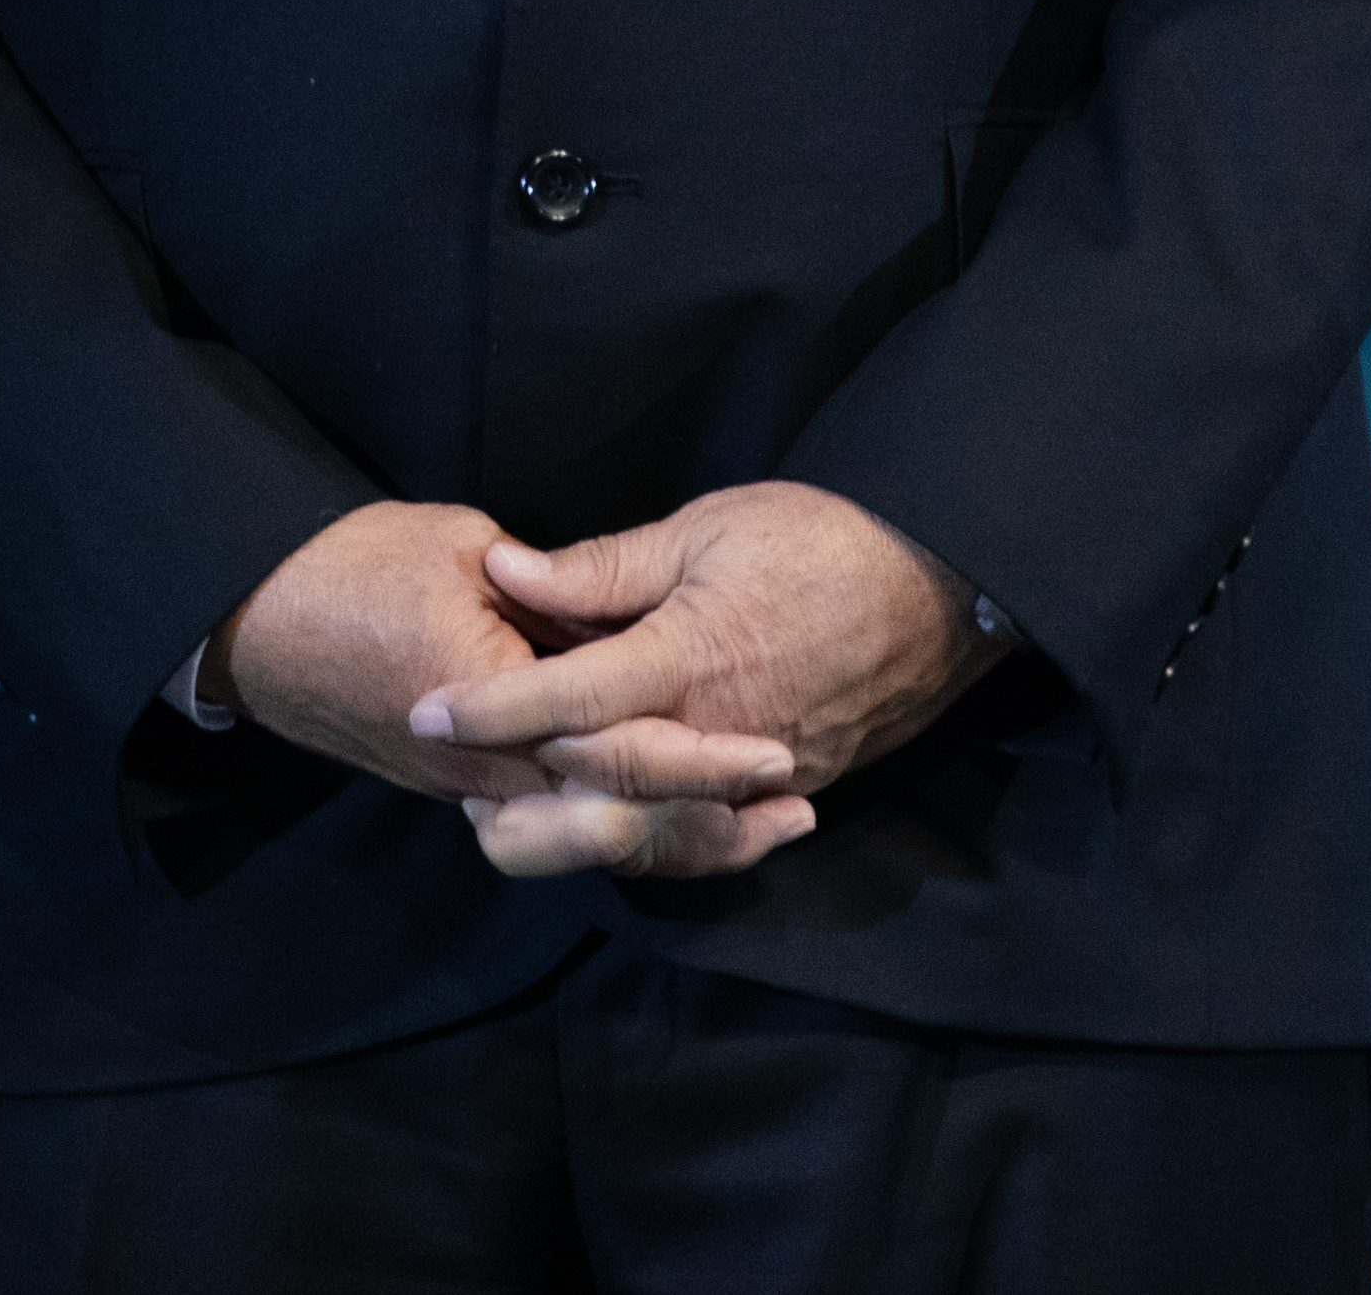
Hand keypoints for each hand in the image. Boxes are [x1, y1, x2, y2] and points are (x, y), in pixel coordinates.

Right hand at [216, 500, 806, 880]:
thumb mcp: (457, 549)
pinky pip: (560, 835)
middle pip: (606, 824)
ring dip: (675, 843)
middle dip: (700, 822)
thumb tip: (617, 602)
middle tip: (786, 800)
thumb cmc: (356, 567)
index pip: (606, 749)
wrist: (259, 622)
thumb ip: (545, 585)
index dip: (694, 756)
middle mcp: (479, 769)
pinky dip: (630, 836)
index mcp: (484, 703)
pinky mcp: (472, 792)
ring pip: (586, 849)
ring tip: (763, 828)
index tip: (768, 748)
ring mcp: (472, 790)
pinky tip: (694, 822)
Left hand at [418, 482, 992, 878]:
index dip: (487, 708)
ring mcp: (752, 775)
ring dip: (569, 833)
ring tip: (513, 816)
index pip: (564, 700)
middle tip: (455, 787)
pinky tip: (610, 827)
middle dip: (514, 797)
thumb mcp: (707, 528)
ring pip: (643, 834)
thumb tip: (507, 571)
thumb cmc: (824, 539)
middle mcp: (712, 734)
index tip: (426, 709)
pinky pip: (703, 838)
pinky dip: (649, 842)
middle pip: (592, 795)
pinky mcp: (786, 789)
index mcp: (687, 657)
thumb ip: (603, 566)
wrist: (945, 588)